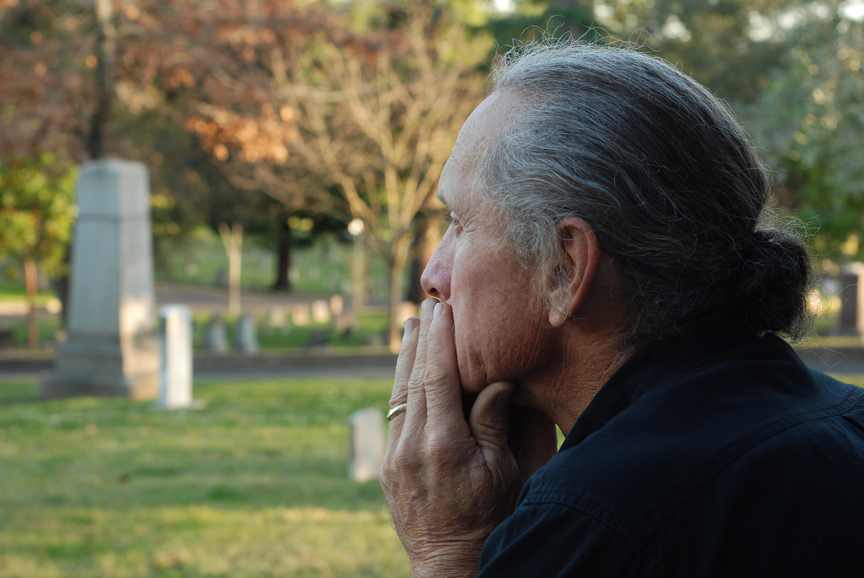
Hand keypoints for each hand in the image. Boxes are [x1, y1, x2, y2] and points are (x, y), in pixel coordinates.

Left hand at [380, 299, 556, 576]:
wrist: (451, 566)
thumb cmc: (491, 520)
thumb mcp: (506, 474)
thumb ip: (495, 422)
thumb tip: (494, 378)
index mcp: (445, 445)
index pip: (438, 377)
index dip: (440, 340)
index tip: (443, 309)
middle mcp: (412, 447)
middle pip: (411, 379)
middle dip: (419, 340)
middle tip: (424, 307)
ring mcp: (394, 458)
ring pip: (397, 395)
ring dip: (404, 359)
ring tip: (411, 329)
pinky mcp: (388, 467)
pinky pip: (393, 416)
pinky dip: (401, 387)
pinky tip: (407, 372)